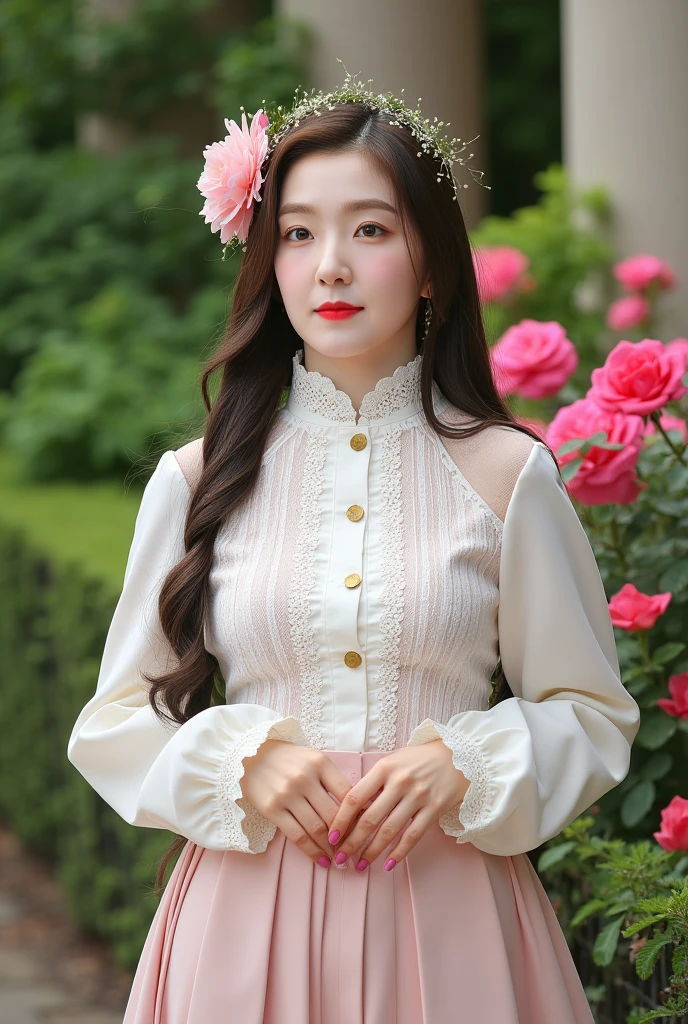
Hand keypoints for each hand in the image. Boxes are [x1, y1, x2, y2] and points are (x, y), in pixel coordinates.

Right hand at [239, 739, 353, 866]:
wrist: (249, 755)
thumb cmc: (288, 759)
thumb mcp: (313, 759)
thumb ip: (332, 779)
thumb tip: (358, 808)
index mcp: (320, 763)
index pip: (347, 794)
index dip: (358, 816)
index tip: (364, 830)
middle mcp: (305, 778)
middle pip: (333, 815)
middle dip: (347, 837)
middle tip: (354, 851)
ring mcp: (287, 794)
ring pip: (317, 829)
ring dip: (331, 849)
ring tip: (340, 859)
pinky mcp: (272, 809)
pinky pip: (297, 836)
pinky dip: (312, 852)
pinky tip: (321, 861)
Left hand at [327, 739, 469, 870]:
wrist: (456, 756)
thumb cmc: (417, 760)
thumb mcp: (392, 762)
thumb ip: (373, 783)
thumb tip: (350, 811)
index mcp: (384, 768)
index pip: (355, 798)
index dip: (340, 820)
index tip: (331, 837)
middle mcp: (400, 782)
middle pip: (369, 818)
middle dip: (352, 842)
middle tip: (340, 858)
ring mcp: (418, 796)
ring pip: (389, 831)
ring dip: (371, 851)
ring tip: (359, 865)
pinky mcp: (434, 809)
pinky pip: (412, 836)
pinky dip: (399, 853)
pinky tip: (387, 864)